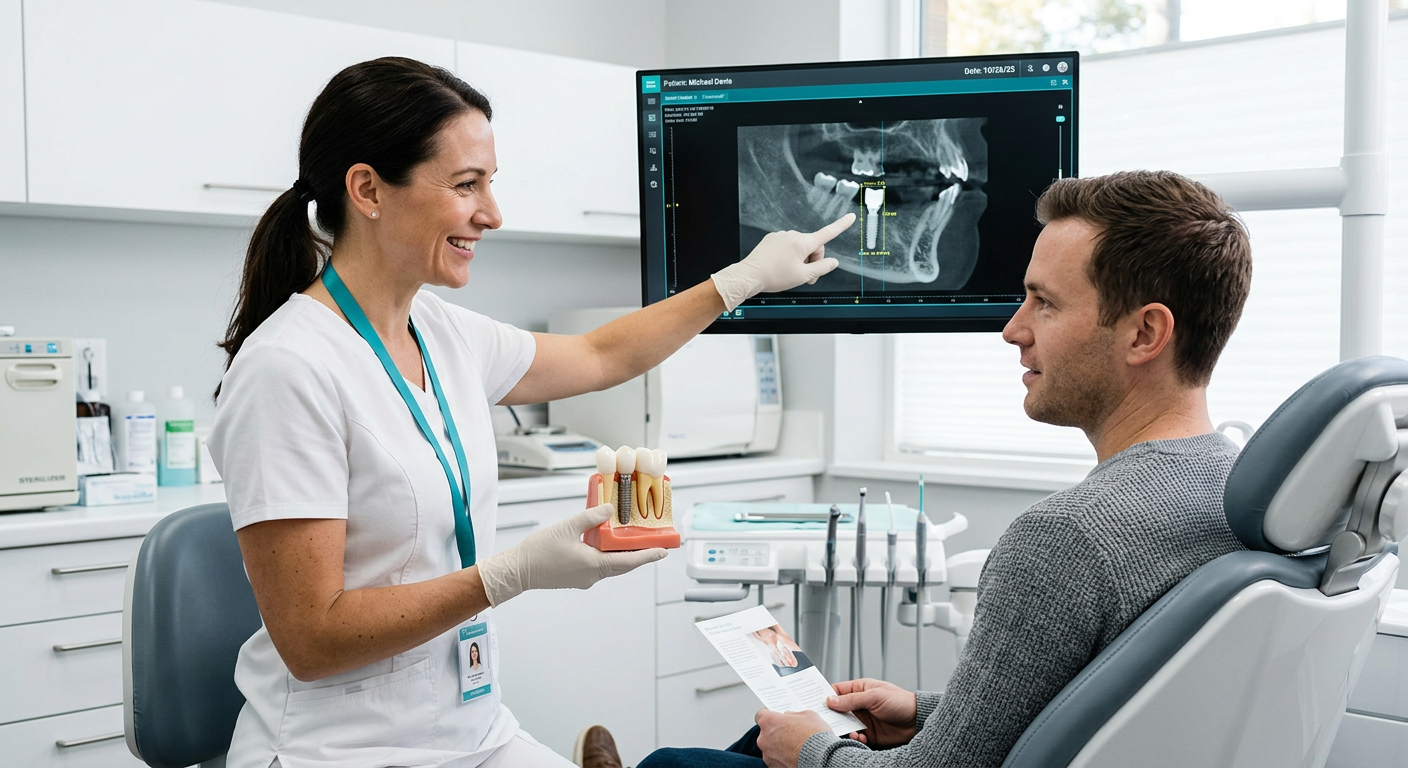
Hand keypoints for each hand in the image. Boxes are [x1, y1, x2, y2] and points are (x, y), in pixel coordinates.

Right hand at [476, 503, 664, 605]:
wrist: (517, 571)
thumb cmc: (538, 552)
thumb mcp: (566, 527)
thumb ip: (590, 517)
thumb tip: (610, 510)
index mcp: (593, 565)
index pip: (628, 561)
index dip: (647, 556)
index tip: (662, 552)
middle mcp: (592, 575)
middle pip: (622, 564)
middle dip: (638, 553)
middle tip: (652, 543)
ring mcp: (584, 578)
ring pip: (610, 565)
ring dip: (621, 553)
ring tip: (631, 539)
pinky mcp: (576, 577)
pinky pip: (598, 566)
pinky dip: (606, 555)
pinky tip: (604, 542)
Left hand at [711, 213, 854, 310]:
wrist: (750, 275)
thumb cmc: (774, 276)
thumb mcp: (803, 276)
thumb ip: (822, 268)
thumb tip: (833, 262)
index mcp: (803, 242)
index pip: (828, 233)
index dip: (841, 225)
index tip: (851, 216)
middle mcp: (792, 235)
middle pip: (812, 247)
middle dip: (812, 261)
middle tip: (805, 277)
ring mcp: (781, 236)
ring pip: (799, 248)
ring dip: (799, 260)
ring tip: (789, 273)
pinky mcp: (771, 240)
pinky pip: (786, 247)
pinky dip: (788, 256)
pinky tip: (779, 266)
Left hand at [755, 709, 830, 767]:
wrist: (822, 760)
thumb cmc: (815, 737)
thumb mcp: (808, 715)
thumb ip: (794, 714)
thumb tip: (789, 716)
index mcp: (769, 722)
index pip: (761, 715)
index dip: (769, 716)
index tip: (776, 718)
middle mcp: (764, 739)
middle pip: (766, 733)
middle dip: (776, 732)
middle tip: (791, 733)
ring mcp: (768, 755)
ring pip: (770, 748)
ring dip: (779, 746)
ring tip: (796, 747)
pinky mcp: (773, 767)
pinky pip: (776, 760)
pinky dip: (783, 758)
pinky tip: (795, 756)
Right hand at [827, 678, 917, 748]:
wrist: (917, 721)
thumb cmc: (900, 702)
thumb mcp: (875, 696)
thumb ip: (852, 699)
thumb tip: (830, 700)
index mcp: (859, 689)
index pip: (836, 690)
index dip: (825, 696)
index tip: (815, 703)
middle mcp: (858, 704)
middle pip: (837, 710)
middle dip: (832, 716)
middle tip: (827, 722)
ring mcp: (862, 719)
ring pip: (844, 725)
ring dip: (844, 730)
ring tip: (852, 732)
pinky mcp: (868, 733)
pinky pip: (854, 736)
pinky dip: (855, 738)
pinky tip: (861, 737)